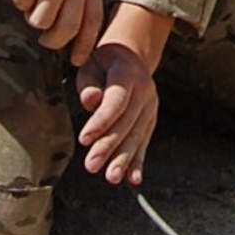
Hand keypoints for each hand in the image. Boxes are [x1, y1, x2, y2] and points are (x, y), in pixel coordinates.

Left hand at [77, 3, 173, 185]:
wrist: (132, 55)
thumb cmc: (103, 61)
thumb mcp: (91, 63)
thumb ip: (89, 82)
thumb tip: (90, 101)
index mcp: (128, 73)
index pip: (116, 101)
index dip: (101, 121)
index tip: (84, 139)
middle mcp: (145, 91)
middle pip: (127, 122)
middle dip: (109, 146)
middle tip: (91, 166)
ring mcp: (150, 106)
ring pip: (137, 135)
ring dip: (124, 159)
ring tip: (111, 178)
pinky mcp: (150, 120)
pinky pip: (144, 142)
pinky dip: (138, 161)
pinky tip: (133, 179)